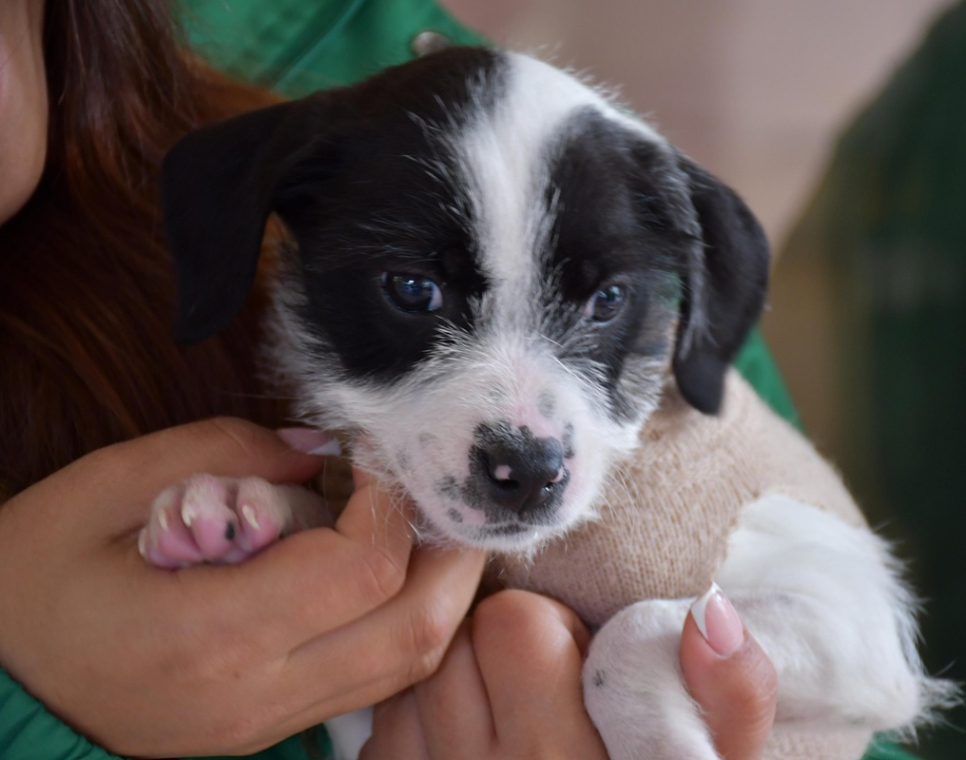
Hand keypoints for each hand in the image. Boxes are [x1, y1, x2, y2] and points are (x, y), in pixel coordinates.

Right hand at [0, 418, 485, 757]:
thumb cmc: (30, 580)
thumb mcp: (102, 488)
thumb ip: (224, 452)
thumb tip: (324, 449)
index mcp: (209, 634)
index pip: (363, 569)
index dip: (391, 498)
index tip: (376, 452)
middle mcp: (254, 696)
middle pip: (414, 630)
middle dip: (449, 550)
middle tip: (431, 487)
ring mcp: (266, 725)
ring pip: (406, 666)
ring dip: (439, 590)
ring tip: (421, 523)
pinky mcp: (268, 731)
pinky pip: (372, 682)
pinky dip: (403, 622)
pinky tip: (387, 573)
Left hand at [363, 590, 777, 759]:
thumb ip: (734, 698)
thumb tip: (708, 612)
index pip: (512, 622)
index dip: (547, 627)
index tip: (575, 664)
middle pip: (452, 642)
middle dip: (492, 648)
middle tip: (534, 689)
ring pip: (412, 680)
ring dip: (451, 686)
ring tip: (501, 722)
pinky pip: (383, 732)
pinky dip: (416, 729)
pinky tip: (462, 756)